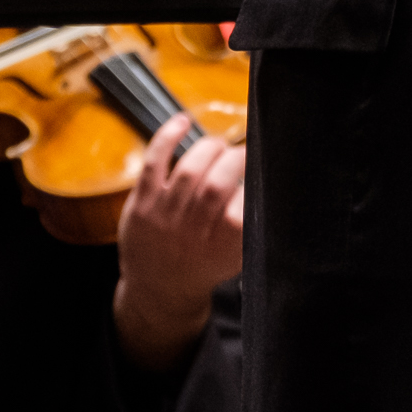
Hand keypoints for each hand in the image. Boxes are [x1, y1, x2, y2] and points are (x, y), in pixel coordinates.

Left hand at [111, 113, 245, 374]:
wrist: (159, 290)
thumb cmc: (205, 265)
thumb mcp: (237, 256)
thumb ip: (252, 225)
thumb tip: (270, 182)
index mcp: (222, 249)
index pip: (241, 212)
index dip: (252, 186)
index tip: (260, 171)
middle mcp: (192, 232)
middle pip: (216, 186)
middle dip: (235, 160)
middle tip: (242, 155)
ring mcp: (164, 216)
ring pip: (188, 170)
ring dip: (208, 148)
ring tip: (218, 146)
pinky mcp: (141, 203)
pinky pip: (154, 162)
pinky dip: (168, 136)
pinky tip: (183, 121)